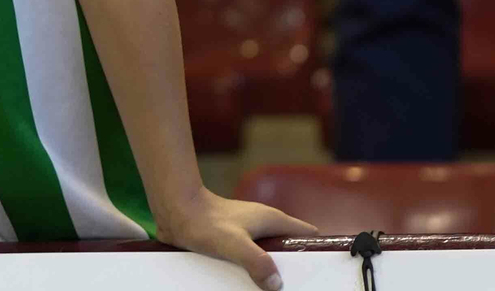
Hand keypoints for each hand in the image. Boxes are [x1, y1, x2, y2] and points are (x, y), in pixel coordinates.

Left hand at [157, 188, 316, 290]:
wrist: (176, 211)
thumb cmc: (204, 221)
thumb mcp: (234, 244)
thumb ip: (256, 262)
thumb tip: (275, 283)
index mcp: (272, 219)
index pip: (308, 235)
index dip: (317, 251)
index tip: (317, 272)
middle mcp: (264, 224)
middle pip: (290, 248)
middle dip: (293, 268)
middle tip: (290, 286)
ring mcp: (249, 232)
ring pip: (270, 255)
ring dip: (270, 271)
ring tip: (269, 288)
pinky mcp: (234, 240)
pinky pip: (252, 258)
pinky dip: (254, 270)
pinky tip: (247, 283)